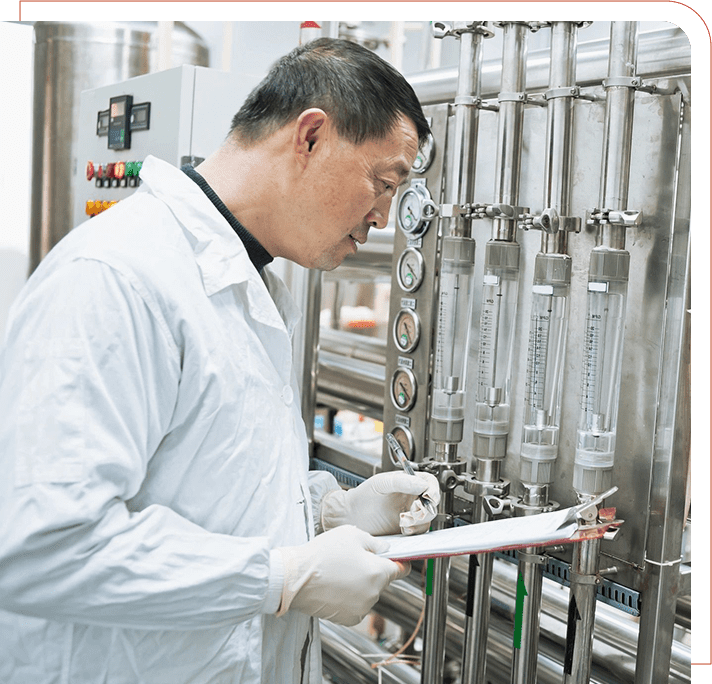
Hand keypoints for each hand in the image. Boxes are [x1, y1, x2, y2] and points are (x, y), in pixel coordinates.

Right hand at [277, 525, 408, 625]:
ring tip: (339, 572)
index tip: (399, 560)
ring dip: (360, 584)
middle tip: (352, 560)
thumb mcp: (351, 534)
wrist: (295, 578)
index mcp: (378, 572)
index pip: (401, 569)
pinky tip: (335, 586)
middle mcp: (373, 594)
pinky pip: (357, 604)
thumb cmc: (321, 554)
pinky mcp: (348, 619)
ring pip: (368, 593)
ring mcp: (361, 608)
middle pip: (381, 580)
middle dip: (371, 570)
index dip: (400, 562)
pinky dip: (350, 597)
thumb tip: (385, 550)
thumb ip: (374, 542)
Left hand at [321, 471, 439, 535]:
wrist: (350, 516)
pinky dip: (414, 532)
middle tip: (413, 511)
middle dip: (425, 509)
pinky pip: (418, 533)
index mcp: (408, 483)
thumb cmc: (363, 496)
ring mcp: (410, 515)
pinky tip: (404, 529)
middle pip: (431, 504)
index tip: (428, 496)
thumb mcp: (381, 483)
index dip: (432, 490)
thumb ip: (401, 482)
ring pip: (427, 520)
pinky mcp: (405, 530)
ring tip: (404, 521)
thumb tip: (421, 484)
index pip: (429, 484)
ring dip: (419, 522)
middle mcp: (411, 499)